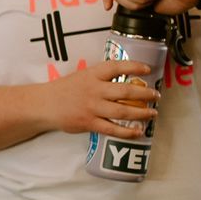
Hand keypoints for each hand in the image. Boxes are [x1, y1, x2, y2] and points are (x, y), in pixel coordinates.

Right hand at [39, 60, 161, 137]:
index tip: (148, 68)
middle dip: (145, 94)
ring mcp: (92, 107)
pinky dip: (127, 132)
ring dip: (141, 113)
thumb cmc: (65, 90)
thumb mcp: (82, 76)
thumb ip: (100, 78)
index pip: (116, 67)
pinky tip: (138, 132)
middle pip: (125, 92)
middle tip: (156, 95)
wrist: (44, 105)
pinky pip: (112, 129)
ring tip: (152, 113)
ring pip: (123, 112)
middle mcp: (94, 90)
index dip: (134, 67)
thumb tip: (124, 80)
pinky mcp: (88, 123)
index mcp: (92, 75)